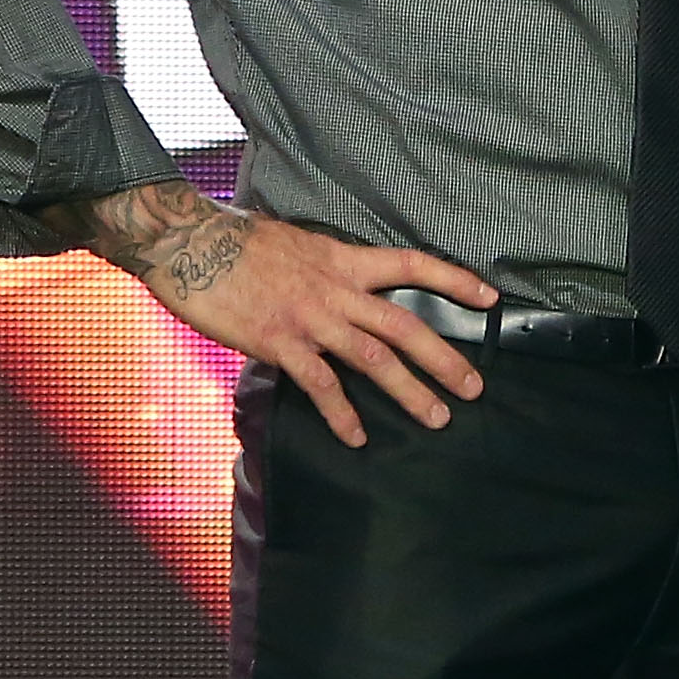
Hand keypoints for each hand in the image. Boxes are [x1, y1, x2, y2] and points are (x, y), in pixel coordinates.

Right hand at [65, 180, 492, 448]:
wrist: (189, 243)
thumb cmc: (237, 241)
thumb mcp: (297, 242)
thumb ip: (326, 265)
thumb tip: (342, 278)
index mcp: (344, 260)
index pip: (413, 265)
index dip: (454, 280)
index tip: (489, 298)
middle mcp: (337, 289)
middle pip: (405, 324)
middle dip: (444, 358)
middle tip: (474, 388)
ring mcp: (310, 318)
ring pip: (374, 358)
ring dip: (409, 391)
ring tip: (437, 418)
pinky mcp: (279, 342)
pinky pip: (320, 383)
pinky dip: (341, 413)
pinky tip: (357, 436)